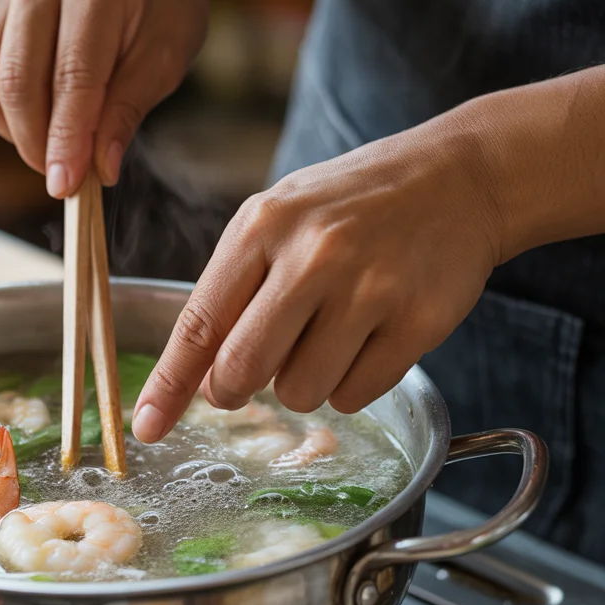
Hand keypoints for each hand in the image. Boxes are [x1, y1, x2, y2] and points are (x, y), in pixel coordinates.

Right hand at [0, 0, 208, 197]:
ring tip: (57, 142)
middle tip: (63, 178)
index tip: (66, 187)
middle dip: (37, 144)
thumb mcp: (166, 56)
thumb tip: (98, 169)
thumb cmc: (160, 5)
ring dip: (17, 131)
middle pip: (16, 83)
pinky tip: (43, 110)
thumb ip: (128, 110)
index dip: (66, 140)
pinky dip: (5, 112)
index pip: (71, 76)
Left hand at [131, 112, 506, 440]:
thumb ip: (232, 290)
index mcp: (262, 227)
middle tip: (250, 374)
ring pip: (301, 394)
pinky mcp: (419, 321)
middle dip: (235, 389)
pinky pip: (356, 396)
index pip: (199, 324)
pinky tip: (368, 335)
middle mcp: (314, 256)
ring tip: (328, 331)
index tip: (146, 427)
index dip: (169, 385)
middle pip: (242, 371)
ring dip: (303, 383)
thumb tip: (197, 378)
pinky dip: (351, 383)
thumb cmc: (349, 206)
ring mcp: (370, 289)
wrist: (458, 177)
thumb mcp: (276, 221)